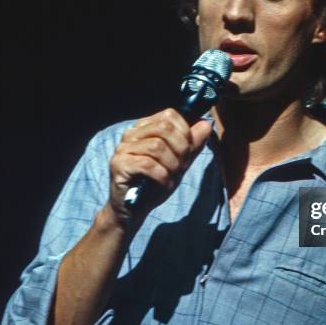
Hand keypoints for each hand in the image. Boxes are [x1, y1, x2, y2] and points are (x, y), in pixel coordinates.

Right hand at [104, 108, 212, 224]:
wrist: (133, 210)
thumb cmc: (154, 183)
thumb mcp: (179, 162)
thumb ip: (192, 144)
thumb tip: (206, 124)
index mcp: (145, 128)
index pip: (169, 115)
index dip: (185, 132)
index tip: (188, 151)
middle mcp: (131, 134)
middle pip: (164, 127)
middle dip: (181, 148)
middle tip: (181, 166)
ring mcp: (123, 148)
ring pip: (157, 146)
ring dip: (172, 164)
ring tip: (172, 176)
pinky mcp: (119, 164)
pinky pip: (147, 164)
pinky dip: (162, 175)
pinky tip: (164, 183)